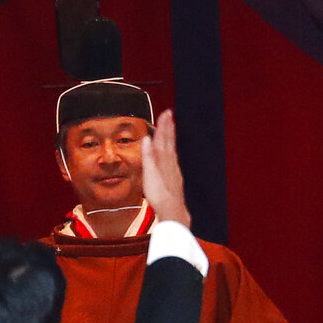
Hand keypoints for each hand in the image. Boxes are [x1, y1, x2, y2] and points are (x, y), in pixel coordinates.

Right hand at [141, 109, 189, 227]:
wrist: (172, 210)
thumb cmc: (159, 194)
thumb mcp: (150, 174)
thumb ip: (148, 156)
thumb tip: (147, 138)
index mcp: (164, 160)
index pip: (163, 139)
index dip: (163, 126)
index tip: (166, 113)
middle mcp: (171, 163)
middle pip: (169, 142)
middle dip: (168, 128)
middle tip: (170, 115)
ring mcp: (174, 171)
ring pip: (172, 150)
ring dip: (171, 139)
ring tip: (171, 130)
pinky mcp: (175, 179)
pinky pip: (173, 161)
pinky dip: (171, 153)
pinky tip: (171, 156)